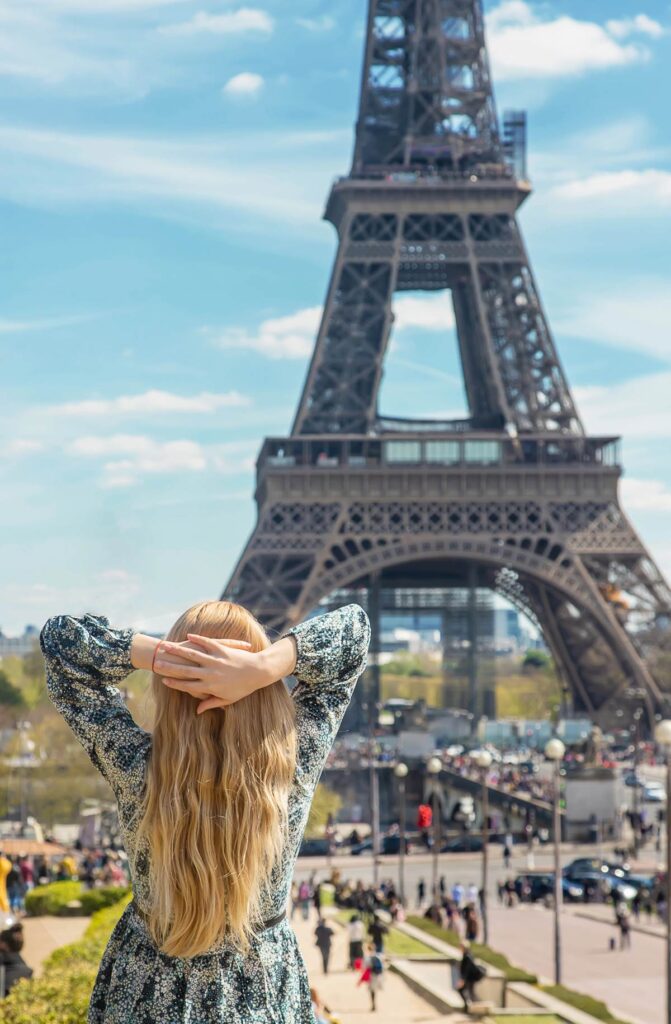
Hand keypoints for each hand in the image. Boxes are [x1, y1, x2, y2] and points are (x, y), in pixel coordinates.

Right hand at [152, 636, 269, 712]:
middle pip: (186, 670)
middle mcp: (210, 673)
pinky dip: (197, 639)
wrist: (259, 672)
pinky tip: (188, 636)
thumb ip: (211, 703)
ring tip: (167, 649)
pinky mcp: (221, 649)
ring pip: (193, 655)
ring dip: (178, 652)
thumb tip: (198, 711)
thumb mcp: (227, 699)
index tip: (164, 680)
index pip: (188, 685)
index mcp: (210, 686)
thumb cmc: (243, 687)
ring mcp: (215, 660)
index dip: (175, 683)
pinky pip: (207, 643)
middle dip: (170, 667)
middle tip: (158, 665)